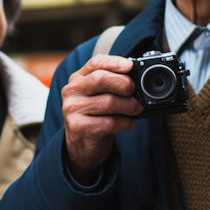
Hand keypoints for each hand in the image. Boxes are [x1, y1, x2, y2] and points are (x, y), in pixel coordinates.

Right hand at [62, 54, 142, 184]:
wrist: (81, 146)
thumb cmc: (95, 117)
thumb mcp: (100, 96)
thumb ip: (112, 84)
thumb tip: (138, 78)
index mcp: (78, 79)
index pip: (95, 63)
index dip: (115, 62)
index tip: (131, 66)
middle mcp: (72, 91)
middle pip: (101, 79)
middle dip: (124, 84)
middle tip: (134, 92)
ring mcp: (73, 109)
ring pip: (109, 102)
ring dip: (130, 106)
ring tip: (137, 110)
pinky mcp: (79, 127)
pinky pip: (110, 122)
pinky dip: (126, 123)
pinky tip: (130, 123)